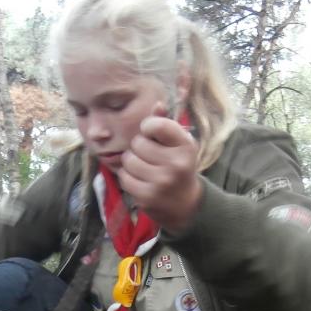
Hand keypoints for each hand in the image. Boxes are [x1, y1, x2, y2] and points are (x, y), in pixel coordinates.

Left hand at [118, 105, 201, 233]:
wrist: (186, 205)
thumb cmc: (179, 168)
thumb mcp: (178, 146)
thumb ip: (166, 125)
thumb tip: (157, 105)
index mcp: (185, 147)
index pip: (157, 125)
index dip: (148, 126)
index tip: (151, 133)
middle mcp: (175, 164)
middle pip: (138, 143)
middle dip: (139, 147)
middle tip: (147, 155)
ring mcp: (161, 182)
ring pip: (128, 160)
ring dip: (131, 162)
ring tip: (142, 167)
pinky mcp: (147, 197)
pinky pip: (124, 177)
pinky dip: (127, 176)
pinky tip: (138, 179)